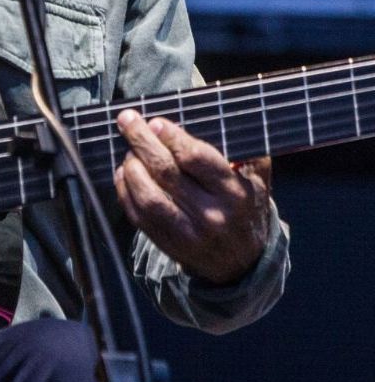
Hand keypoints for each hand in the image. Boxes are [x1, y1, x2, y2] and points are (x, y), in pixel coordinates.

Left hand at [113, 109, 272, 284]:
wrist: (241, 263)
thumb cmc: (245, 209)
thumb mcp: (257, 181)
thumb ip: (245, 152)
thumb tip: (218, 118)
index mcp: (235, 193)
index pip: (197, 160)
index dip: (173, 137)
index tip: (156, 122)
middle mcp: (212, 213)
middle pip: (167, 173)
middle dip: (142, 142)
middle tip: (127, 121)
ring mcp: (188, 232)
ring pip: (148, 196)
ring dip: (132, 167)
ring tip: (129, 150)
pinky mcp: (168, 244)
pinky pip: (138, 215)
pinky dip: (125, 191)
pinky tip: (124, 173)